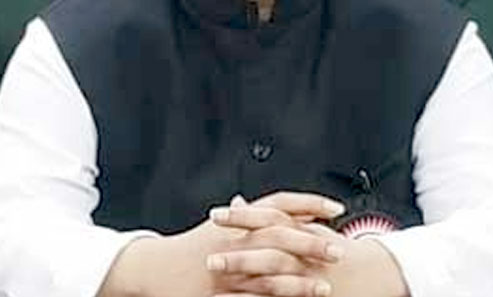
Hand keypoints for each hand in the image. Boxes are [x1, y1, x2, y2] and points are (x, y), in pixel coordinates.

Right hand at [98, 192, 345, 296]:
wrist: (154, 267)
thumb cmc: (188, 248)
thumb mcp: (217, 228)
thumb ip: (248, 217)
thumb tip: (278, 209)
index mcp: (236, 221)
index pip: (279, 204)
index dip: (309, 204)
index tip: (335, 208)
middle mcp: (233, 240)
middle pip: (280, 236)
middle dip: (311, 242)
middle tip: (338, 249)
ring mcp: (228, 268)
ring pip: (271, 273)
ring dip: (301, 282)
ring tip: (326, 287)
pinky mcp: (221, 293)